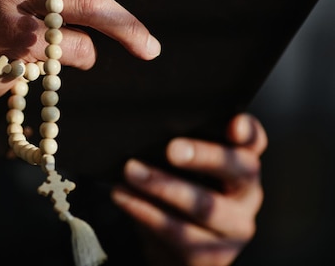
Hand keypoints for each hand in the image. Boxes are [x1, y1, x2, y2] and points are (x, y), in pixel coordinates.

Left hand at [111, 113, 267, 265]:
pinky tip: (123, 196)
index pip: (254, 143)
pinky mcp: (213, 256)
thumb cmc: (177, 198)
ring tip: (131, 171)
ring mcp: (235, 229)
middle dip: (204, 157)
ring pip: (205, 206)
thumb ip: (180, 149)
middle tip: (171, 149)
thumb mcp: (182, 172)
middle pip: (238, 171)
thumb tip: (148, 127)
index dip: (249, 132)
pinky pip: (178, 232)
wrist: (177, 254)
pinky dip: (145, 211)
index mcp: (242, 166)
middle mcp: (247, 196)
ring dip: (163, 186)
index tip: (234, 125)